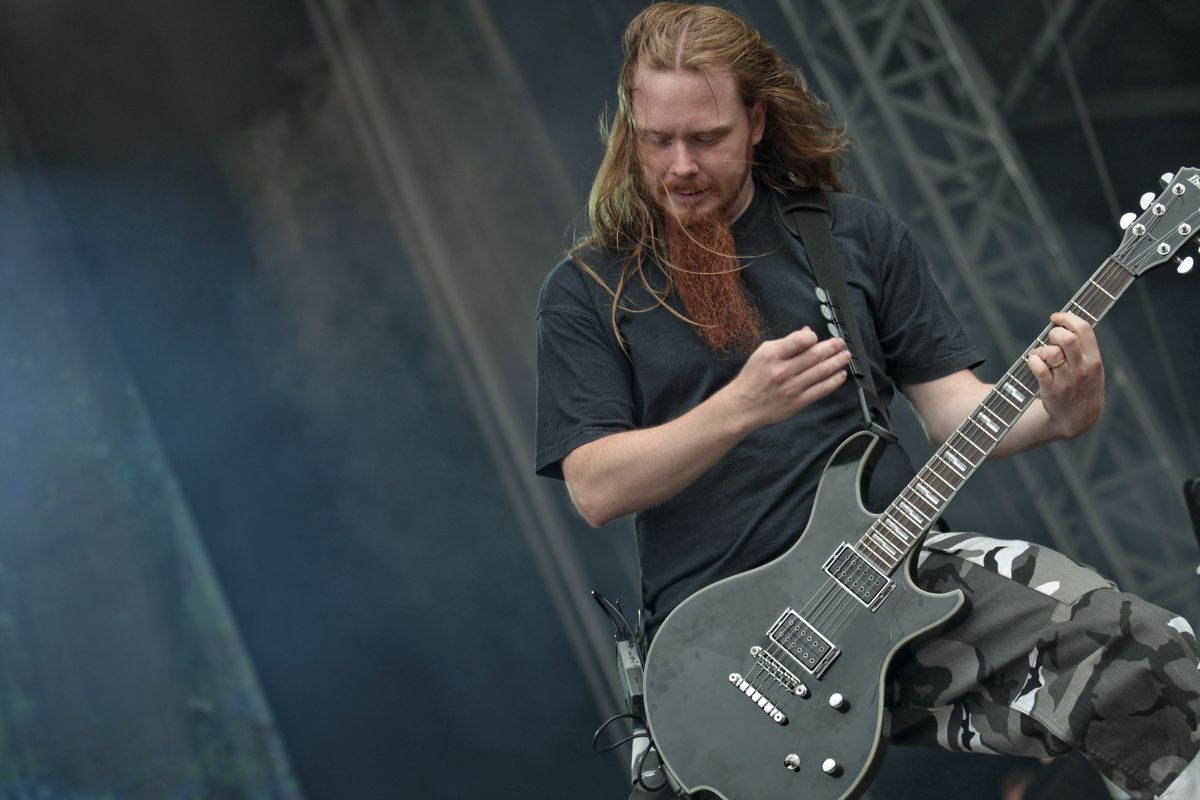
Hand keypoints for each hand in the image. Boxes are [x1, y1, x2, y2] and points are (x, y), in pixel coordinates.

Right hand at [725, 327, 852, 429]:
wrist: (743, 406)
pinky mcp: (798, 402)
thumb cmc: (753, 378)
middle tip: (841, 343)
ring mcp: (792, 388)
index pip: (800, 340)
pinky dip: (834, 381)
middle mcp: (783, 371)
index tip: (817, 337)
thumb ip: (786, 343)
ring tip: (846, 356)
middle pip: (815, 356)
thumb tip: (808, 333)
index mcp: (772, 355)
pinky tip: (841, 374)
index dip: (813, 337)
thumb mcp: (763, 353)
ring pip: (821, 372)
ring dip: (837, 362)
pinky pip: (821, 390)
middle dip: (832, 347)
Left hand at [1027, 312, 1103, 438]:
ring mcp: (1067, 380)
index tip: (1057, 317)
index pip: (1084, 329)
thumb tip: (1065, 325)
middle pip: (1067, 338)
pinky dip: (1032, 360)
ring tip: (1041, 354)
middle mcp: (1083, 369)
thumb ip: (1083, 350)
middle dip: (1054, 332)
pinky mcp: (1051, 390)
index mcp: (1095, 361)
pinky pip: (1038, 367)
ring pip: (1051, 352)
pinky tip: (1033, 362)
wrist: (1079, 420)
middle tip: (1050, 337)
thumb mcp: (1093, 370)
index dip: (1068, 317)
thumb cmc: (1083, 388)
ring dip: (1041, 349)